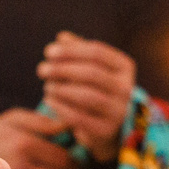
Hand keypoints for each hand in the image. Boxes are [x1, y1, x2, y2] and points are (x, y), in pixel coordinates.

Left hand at [39, 32, 138, 161]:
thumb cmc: (93, 88)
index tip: (48, 52)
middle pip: (92, 73)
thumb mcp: (88, 67)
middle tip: (41, 69)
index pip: (97, 52)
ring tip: (47, 85)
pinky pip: (79, 118)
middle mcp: (126, 89)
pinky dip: (60, 107)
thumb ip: (77, 51)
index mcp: (124, 67)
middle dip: (62, 69)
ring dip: (61, 89)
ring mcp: (118, 111)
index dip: (70, 50)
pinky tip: (49, 100)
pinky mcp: (105, 131)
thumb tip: (61, 37)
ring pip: (87, 96)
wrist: (104, 127)